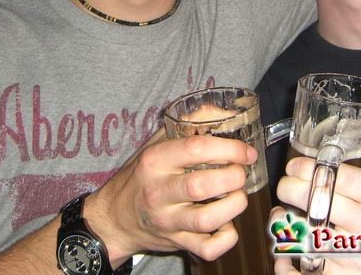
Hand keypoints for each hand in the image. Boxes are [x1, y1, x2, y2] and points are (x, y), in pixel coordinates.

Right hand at [83, 133, 256, 265]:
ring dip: (233, 206)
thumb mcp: (156, 144)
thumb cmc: (141, 176)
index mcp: (154, 161)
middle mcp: (158, 191)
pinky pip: (207, 248)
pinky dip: (227, 238)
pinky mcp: (176, 243)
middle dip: (232, 177)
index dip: (228, 148)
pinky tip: (228, 224)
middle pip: (201, 185)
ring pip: (206, 220)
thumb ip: (188, 126)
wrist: (114, 219)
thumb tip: (222, 111)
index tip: (246, 152)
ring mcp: (166, 221)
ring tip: (238, 196)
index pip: (195, 148)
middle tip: (241, 173)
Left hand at [274, 159, 360, 274]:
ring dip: (287, 223)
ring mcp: (360, 256)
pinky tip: (287, 247)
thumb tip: (341, 148)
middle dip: (292, 190)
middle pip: (320, 203)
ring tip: (282, 214)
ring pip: (309, 236)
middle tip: (285, 186)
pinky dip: (291, 258)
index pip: (342, 177)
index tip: (295, 166)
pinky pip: (308, 268)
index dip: (310, 168)